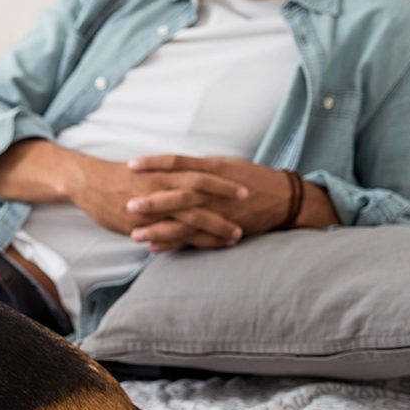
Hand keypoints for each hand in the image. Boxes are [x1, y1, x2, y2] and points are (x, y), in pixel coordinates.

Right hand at [67, 155, 248, 249]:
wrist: (87, 182)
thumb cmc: (118, 176)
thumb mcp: (148, 170)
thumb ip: (170, 176)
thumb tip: (193, 179)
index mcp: (164, 172)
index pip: (200, 175)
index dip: (224, 183)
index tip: (245, 190)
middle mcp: (160, 187)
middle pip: (200, 196)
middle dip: (226, 205)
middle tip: (250, 214)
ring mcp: (151, 207)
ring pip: (189, 218)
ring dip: (214, 228)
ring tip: (236, 236)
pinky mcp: (139, 222)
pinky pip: (167, 235)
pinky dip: (185, 242)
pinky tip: (201, 248)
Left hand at [128, 155, 317, 237]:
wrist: (283, 198)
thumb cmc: (250, 178)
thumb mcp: (224, 164)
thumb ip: (196, 166)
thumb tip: (169, 166)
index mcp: (212, 168)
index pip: (177, 162)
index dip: (154, 163)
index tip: (130, 165)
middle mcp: (214, 189)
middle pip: (178, 193)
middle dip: (152, 201)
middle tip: (127, 205)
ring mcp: (219, 211)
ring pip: (184, 221)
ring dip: (158, 228)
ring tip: (134, 235)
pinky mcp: (224, 228)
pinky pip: (195, 238)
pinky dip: (174, 243)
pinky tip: (154, 247)